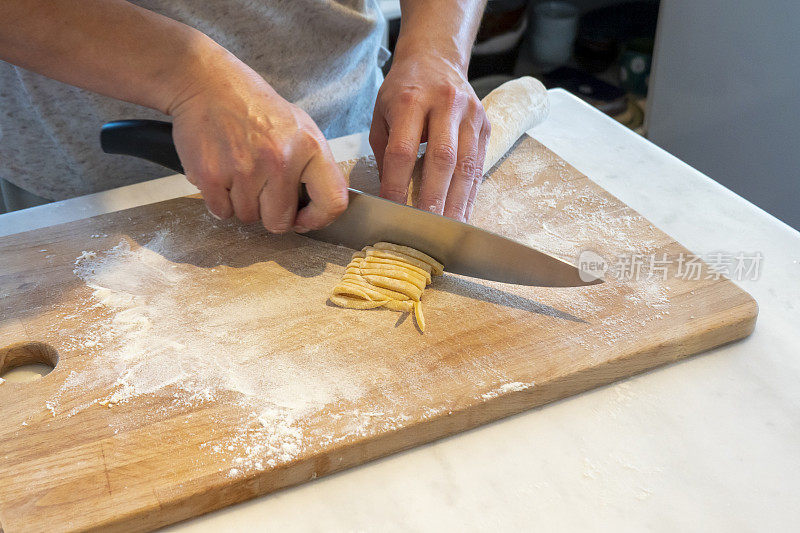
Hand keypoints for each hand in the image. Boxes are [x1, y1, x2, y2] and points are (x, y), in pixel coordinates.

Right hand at [169, 53, 347, 232]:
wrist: (208, 83)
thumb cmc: (255, 108)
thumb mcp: (300, 128)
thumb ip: (312, 169)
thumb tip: (316, 212)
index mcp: (309, 147)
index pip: (333, 202)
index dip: (318, 219)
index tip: (304, 219)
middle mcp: (280, 160)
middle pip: (279, 222)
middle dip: (270, 213)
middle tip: (261, 187)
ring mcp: (244, 169)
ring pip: (248, 217)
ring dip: (242, 203)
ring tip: (239, 170)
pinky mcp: (211, 175)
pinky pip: (221, 211)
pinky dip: (220, 199)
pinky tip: (223, 171)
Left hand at [369, 54, 489, 220]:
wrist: (436, 59)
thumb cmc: (403, 91)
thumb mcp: (382, 115)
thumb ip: (385, 154)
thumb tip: (389, 196)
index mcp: (411, 100)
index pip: (403, 150)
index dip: (397, 183)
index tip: (392, 210)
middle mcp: (445, 104)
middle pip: (442, 159)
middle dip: (434, 198)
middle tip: (427, 228)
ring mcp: (470, 114)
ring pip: (466, 165)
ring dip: (458, 201)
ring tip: (450, 229)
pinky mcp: (485, 125)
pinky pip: (479, 165)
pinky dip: (471, 193)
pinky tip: (464, 213)